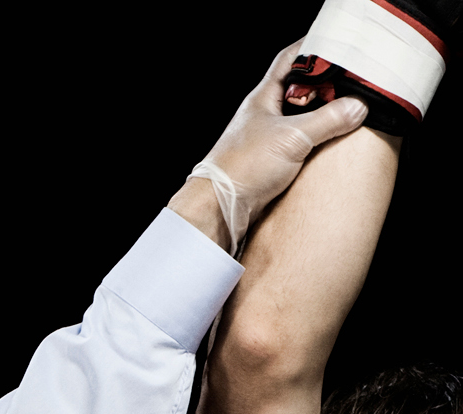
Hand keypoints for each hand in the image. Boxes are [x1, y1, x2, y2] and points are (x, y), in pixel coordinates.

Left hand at [172, 43, 371, 250]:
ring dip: (325, 110)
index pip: (290, 59)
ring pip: (303, 113)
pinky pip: (302, 138)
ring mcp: (268, 134)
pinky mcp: (273, 157)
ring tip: (351, 107)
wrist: (219, 206)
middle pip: (301, 86)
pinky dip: (319, 134)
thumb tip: (358, 107)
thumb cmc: (243, 167)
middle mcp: (265, 113)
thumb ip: (328, 119)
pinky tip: (334, 138)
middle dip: (327, 82)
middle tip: (354, 81)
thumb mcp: (292, 137)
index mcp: (263, 97)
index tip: (339, 43)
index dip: (314, 47)